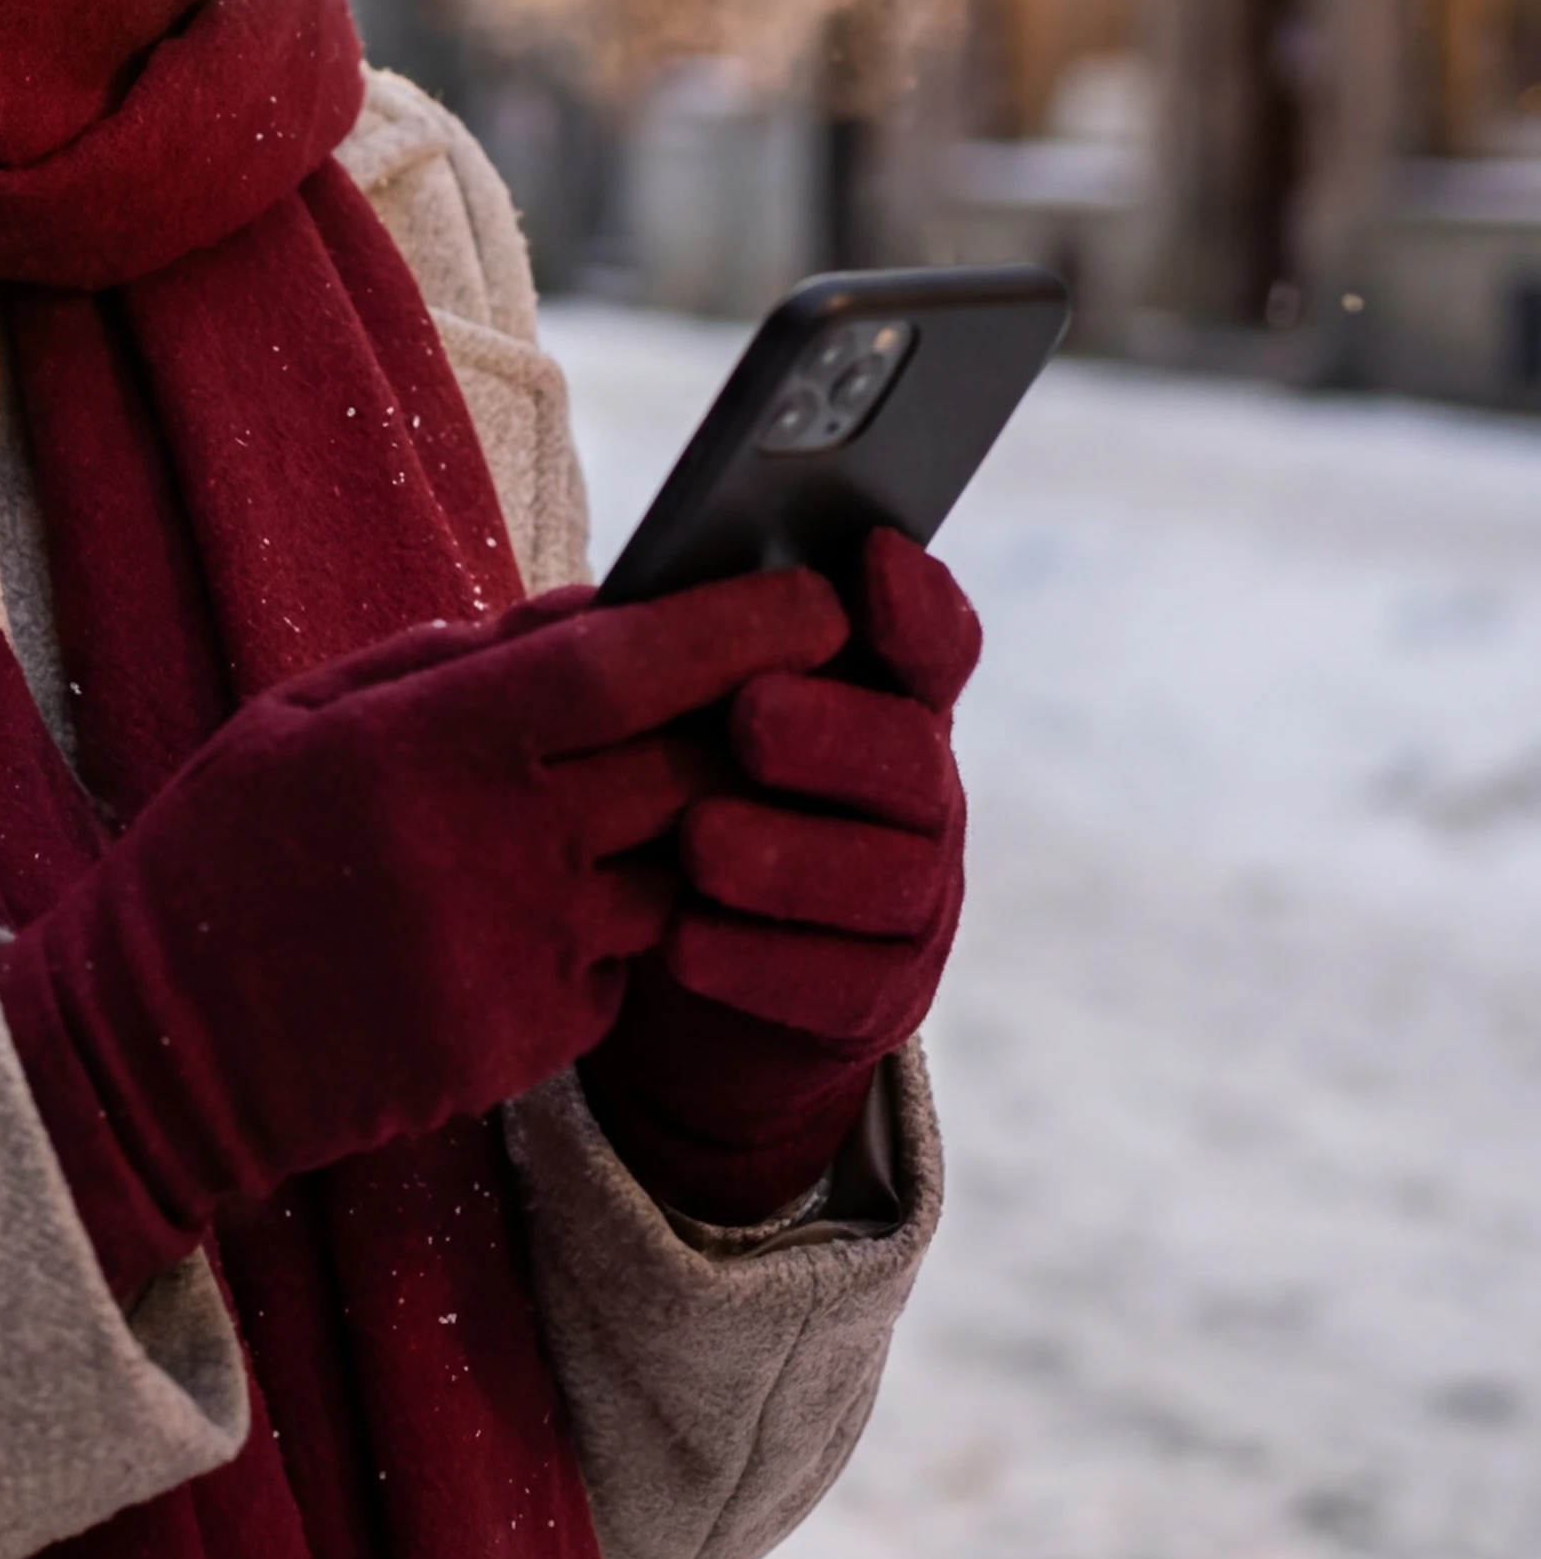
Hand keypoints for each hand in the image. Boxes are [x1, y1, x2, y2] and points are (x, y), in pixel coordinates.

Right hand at [0, 565, 847, 1274]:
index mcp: (430, 744)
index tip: (817, 598)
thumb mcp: (306, 716)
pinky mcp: (528, 1040)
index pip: (628, 665)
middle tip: (792, 695)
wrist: (165, 1047)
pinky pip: (625, 963)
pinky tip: (557, 903)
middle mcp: (493, 849)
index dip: (740, 624)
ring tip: (658, 799)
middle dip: (757, 726)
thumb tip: (595, 608)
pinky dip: (620, 922)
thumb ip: (453, 658)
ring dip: (688, 831)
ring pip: (677, 871)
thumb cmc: (227, 850)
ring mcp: (520, 954)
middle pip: (690, 767)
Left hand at [582, 530, 979, 1227]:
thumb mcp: (678, 720)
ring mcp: (912, 902)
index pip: (934, 645)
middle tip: (750, 717)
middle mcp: (921, 795)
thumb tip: (624, 605)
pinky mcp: (878, 1001)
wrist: (676, 970)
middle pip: (911, 757)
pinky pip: (834, 985)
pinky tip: (681, 942)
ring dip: (789, 856)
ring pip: (882, 877)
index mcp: (885, 702)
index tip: (868, 558)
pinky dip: (756, 963)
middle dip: (833, 733)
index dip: (915, 603)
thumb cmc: (674, 797)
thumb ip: (682, 656)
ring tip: (700, 842)